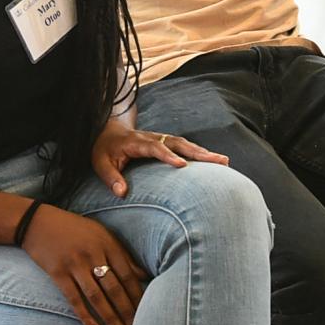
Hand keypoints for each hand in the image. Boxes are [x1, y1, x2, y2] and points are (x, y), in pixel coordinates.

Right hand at [18, 207, 147, 324]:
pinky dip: (86, 317)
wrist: (37, 222)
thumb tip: (145, 275)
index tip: (148, 314)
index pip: (128, 275)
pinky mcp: (58, 273)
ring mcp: (75, 264)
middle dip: (127, 313)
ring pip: (97, 297)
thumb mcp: (101, 234)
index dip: (138, 296)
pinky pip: (74, 300)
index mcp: (108, 244)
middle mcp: (93, 254)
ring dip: (111, 319)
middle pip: (114, 289)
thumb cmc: (74, 229)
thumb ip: (122, 254)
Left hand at [90, 121, 227, 196]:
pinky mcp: (167, 143)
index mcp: (136, 142)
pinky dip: (200, 154)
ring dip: (204, 153)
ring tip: (224, 162)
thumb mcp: (100, 163)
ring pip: (186, 144)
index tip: (182, 166)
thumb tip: (122, 193)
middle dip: (198, 152)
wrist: (109, 131)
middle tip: (218, 160)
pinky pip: (186, 148)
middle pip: (178, 143)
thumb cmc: (105, 149)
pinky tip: (215, 163)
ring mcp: (161, 139)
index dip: (168, 155)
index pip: (154, 147)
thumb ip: (110, 177)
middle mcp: (152, 137)